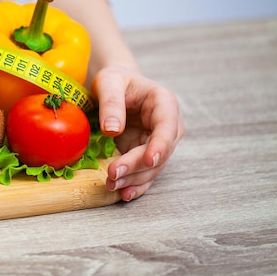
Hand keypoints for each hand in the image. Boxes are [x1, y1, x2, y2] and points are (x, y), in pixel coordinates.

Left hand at [91, 67, 184, 200]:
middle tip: (113, 174)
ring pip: (151, 167)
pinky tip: (124, 194)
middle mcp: (167, 126)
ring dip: (132, 179)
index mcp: (163, 103)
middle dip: (136, 166)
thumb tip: (112, 129)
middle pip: (158, 152)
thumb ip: (111, 103)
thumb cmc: (115, 81)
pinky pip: (144, 173)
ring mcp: (158, 142)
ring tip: (110, 184)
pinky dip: (135, 185)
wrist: (116, 87)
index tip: (148, 160)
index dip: (160, 145)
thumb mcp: (109, 82)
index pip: (167, 127)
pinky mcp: (145, 154)